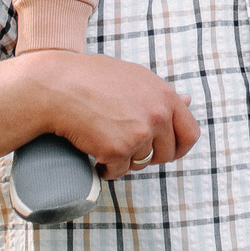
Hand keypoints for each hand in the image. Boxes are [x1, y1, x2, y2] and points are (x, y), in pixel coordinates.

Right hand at [21, 50, 200, 179]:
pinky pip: (118, 172)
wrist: (59, 86)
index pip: (190, 133)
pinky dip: (105, 168)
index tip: (164, 151)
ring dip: (125, 160)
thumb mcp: (134, 78)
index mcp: (165, 96)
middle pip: (166, 154)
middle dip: (148, 156)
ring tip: (106, 142)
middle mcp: (157, 115)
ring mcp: (139, 134)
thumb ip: (162, 94)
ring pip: (141, 163)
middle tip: (126, 147)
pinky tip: (95, 154)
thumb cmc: (93, 79)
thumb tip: (189, 100)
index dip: (178, 147)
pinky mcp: (118, 150)